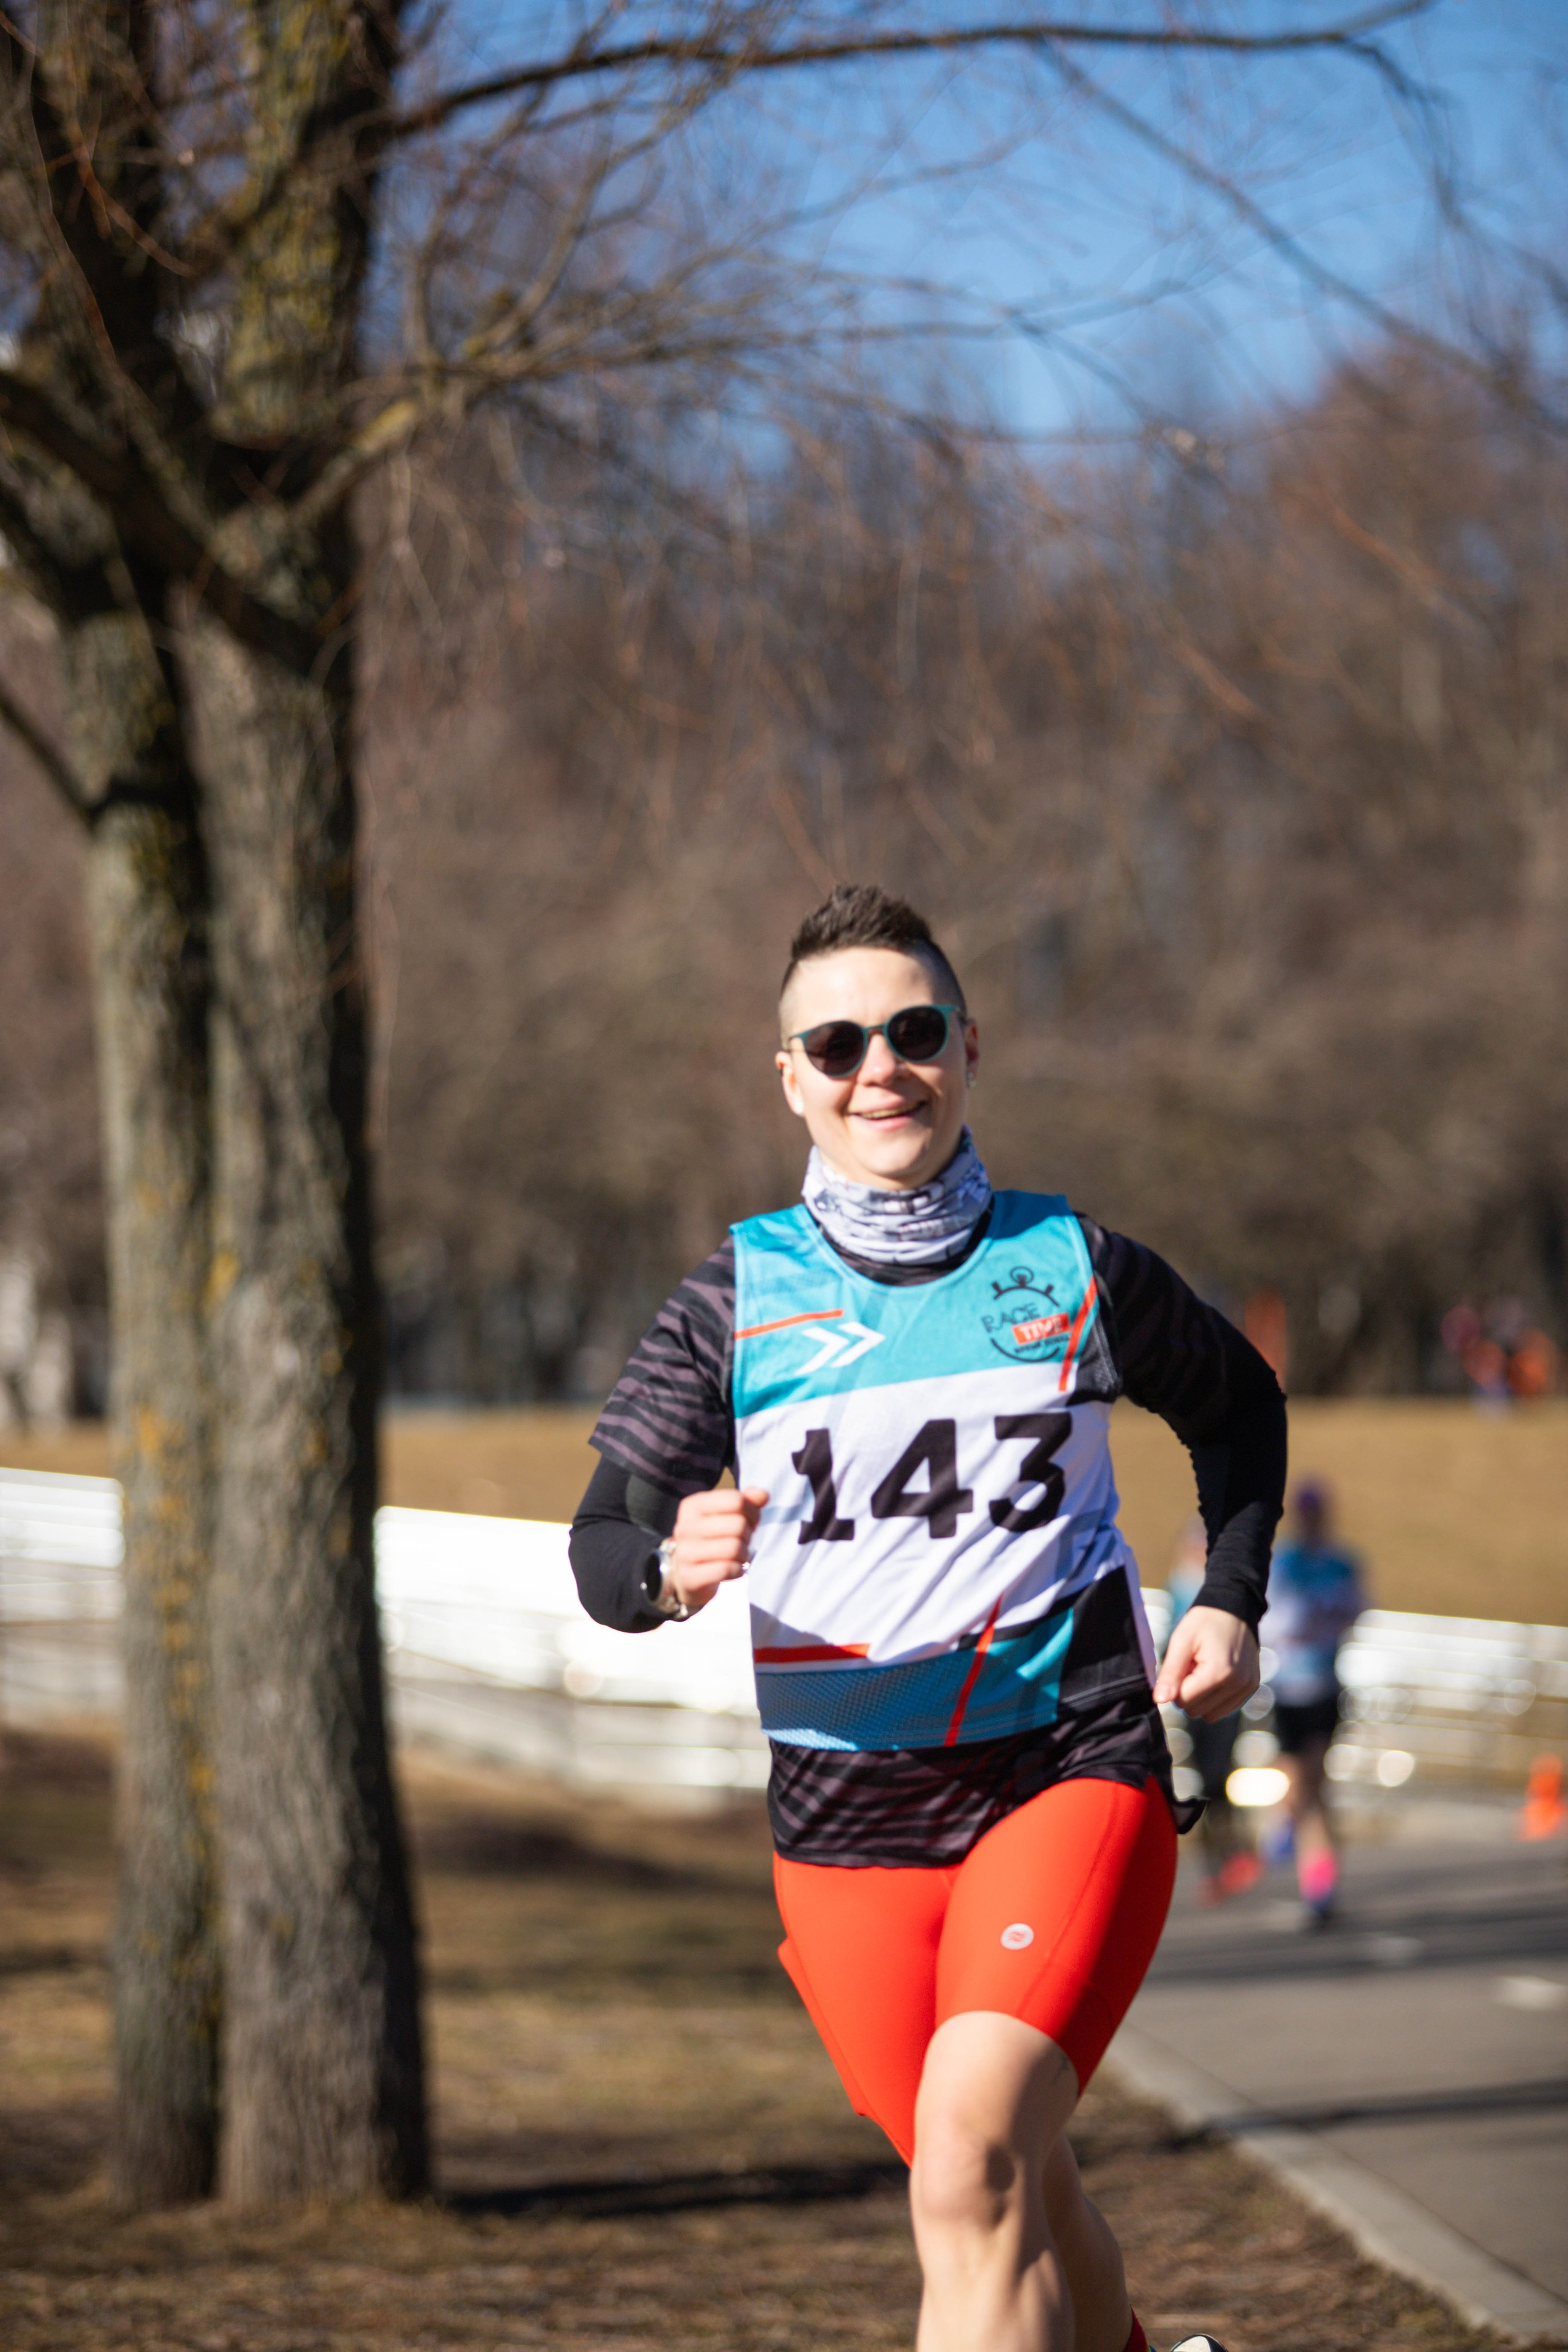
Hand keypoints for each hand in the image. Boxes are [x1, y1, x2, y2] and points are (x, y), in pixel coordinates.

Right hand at [664, 1485, 768, 1613]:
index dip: (752, 1512)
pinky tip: (732, 1570)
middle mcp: (685, 1527)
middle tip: (743, 1542)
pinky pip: (727, 1569)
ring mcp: (684, 1553)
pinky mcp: (689, 1576)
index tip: (750, 1522)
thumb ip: (745, 1502)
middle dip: (748, 1535)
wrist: (687, 1574)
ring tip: (737, 1556)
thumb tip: (763, 1495)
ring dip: (744, 1555)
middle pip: (738, 1524)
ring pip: (734, 1548)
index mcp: (692, 1505)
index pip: (735, 1500)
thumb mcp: (726, 1516)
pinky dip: (737, 1571)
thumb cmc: (712, 1540)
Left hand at [1154, 1605, 1258, 1721]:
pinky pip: (1225, 1709)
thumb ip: (1170, 1672)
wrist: (1234, 1609)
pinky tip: (1216, 1675)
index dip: (1176, 1686)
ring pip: (1211, 1715)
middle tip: (1194, 1665)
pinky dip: (1216, 1698)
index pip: (1184, 1701)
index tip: (1183, 1665)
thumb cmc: (1205, 1622)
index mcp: (1219, 1672)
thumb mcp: (1182, 1640)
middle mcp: (1237, 1684)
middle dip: (1189, 1691)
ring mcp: (1247, 1688)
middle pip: (1196, 1711)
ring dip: (1202, 1697)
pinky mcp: (1251, 1688)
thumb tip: (1160, 1700)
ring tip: (1204, 1670)